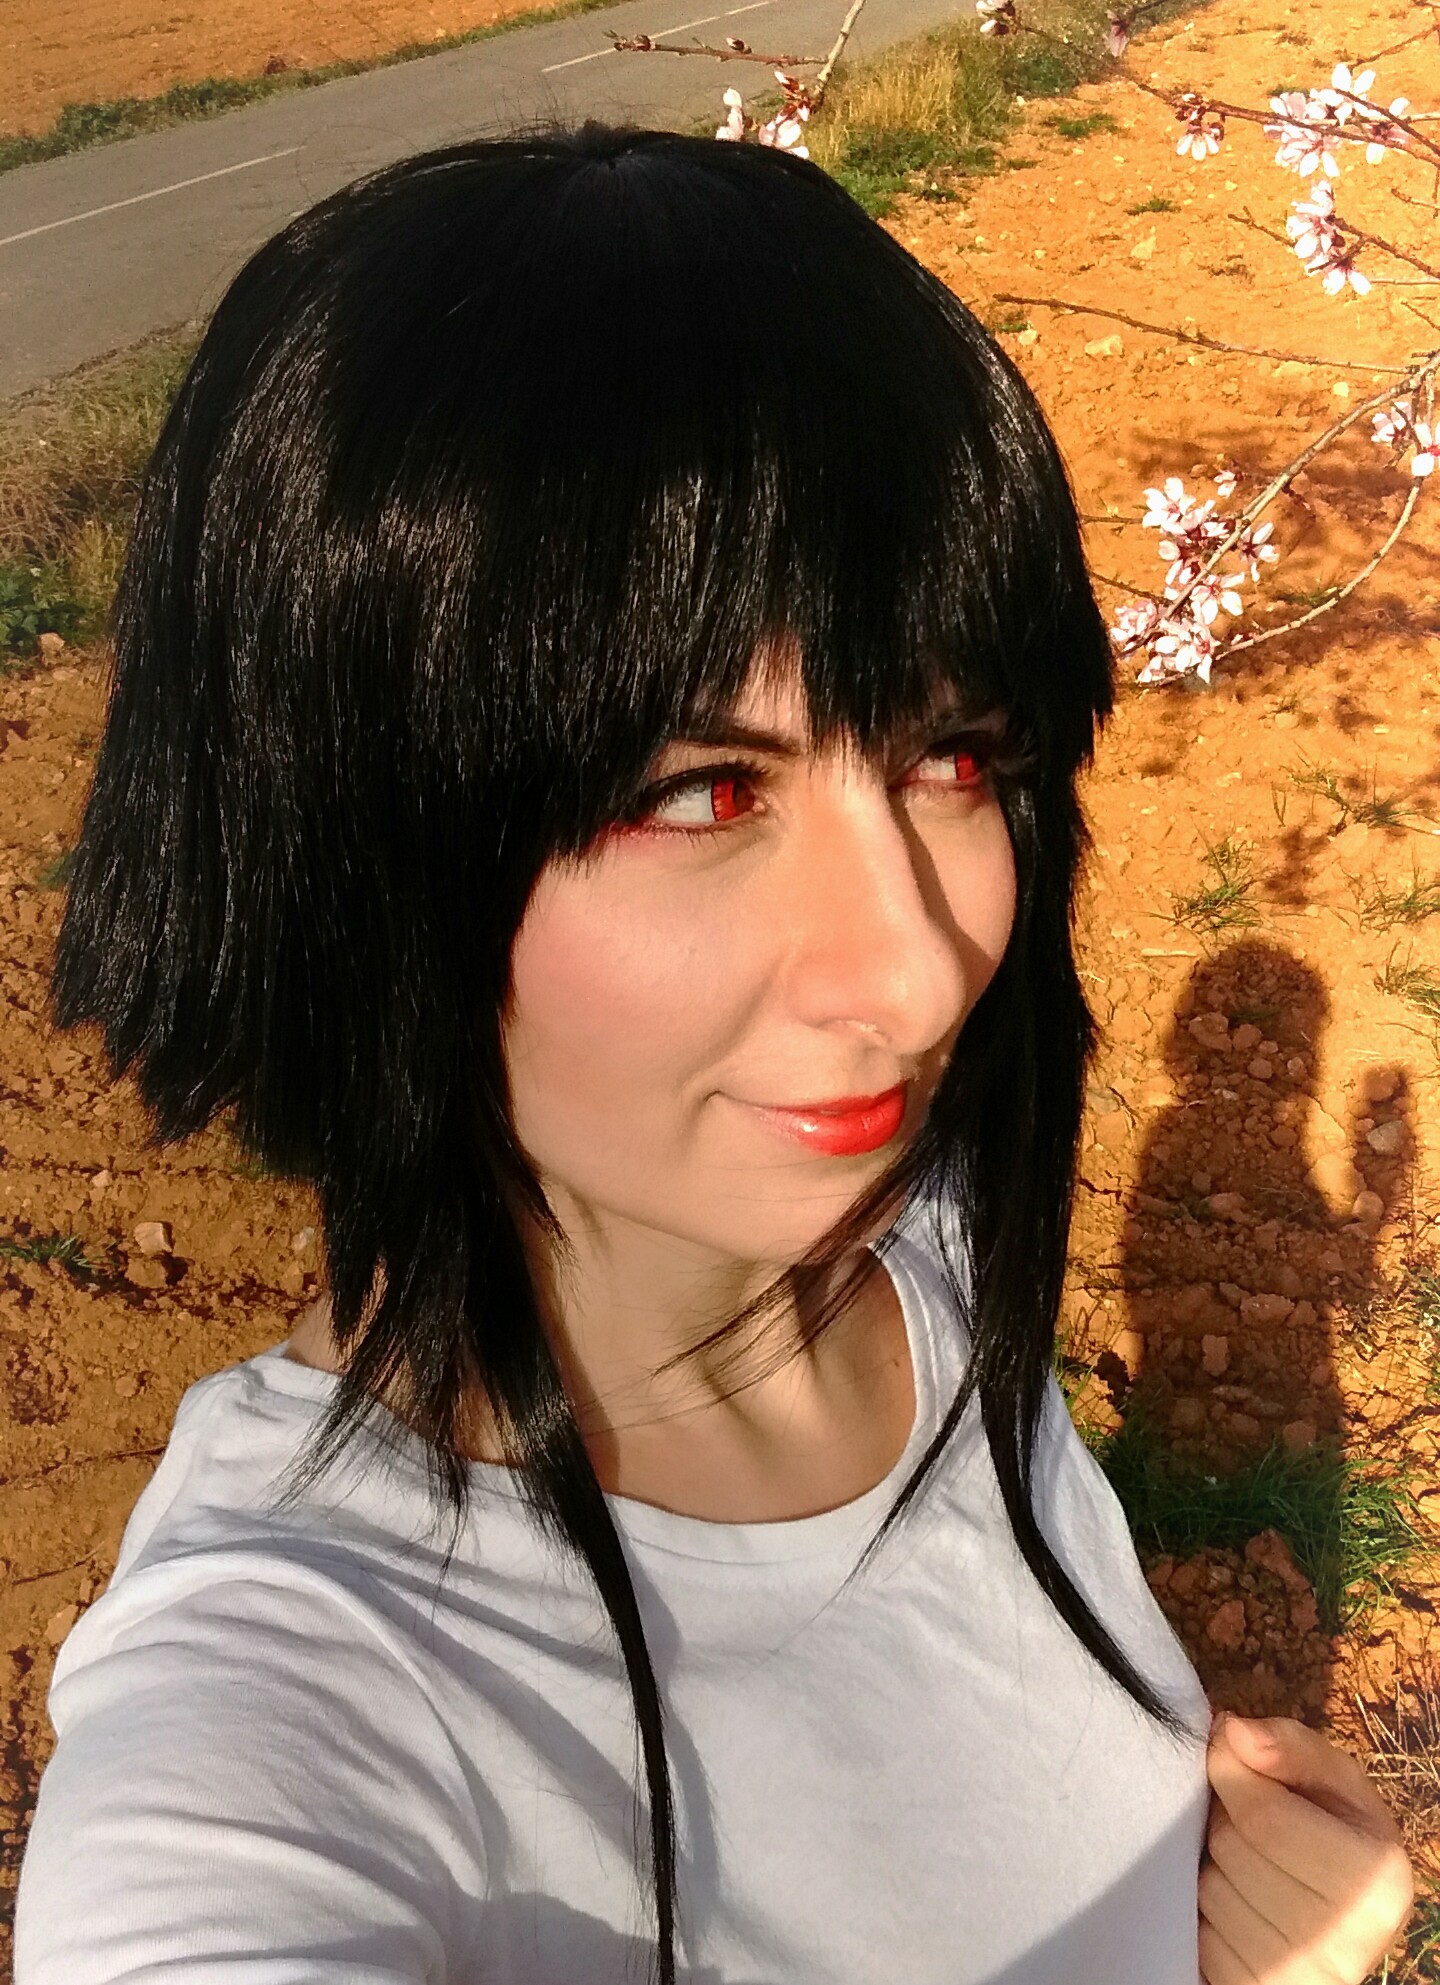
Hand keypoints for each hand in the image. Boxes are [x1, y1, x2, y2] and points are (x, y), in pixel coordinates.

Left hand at [1199, 1710, 1414, 1982]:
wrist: (1334, 1925)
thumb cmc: (1331, 1838)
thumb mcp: (1332, 1783)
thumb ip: (1290, 1747)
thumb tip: (1232, 1730)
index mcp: (1373, 1877)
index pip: (1265, 1815)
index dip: (1233, 1774)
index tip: (1231, 1757)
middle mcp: (1342, 1938)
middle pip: (1232, 1849)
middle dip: (1224, 1822)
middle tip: (1247, 1823)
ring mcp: (1297, 1977)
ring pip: (1210, 1891)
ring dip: (1213, 1867)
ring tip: (1248, 1867)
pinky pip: (1199, 1935)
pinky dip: (1204, 1913)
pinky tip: (1237, 1908)